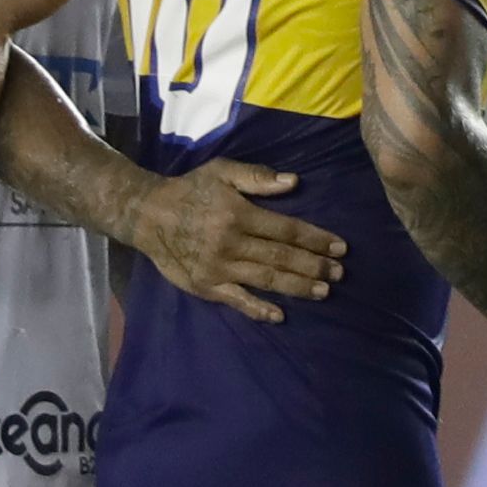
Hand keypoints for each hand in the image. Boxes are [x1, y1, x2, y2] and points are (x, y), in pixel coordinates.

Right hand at [127, 162, 344, 321]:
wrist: (146, 214)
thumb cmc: (190, 190)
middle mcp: (231, 242)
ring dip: (297, 286)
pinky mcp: (206, 286)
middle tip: (340, 273)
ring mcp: (219, 268)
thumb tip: (293, 181)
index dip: (316, 239)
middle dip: (314, 265)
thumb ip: (257, 177)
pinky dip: (259, 309)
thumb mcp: (221, 171)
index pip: (287, 229)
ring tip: (324, 291)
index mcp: (238, 214)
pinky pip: (237, 300)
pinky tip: (280, 315)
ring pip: (266, 279)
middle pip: (282, 257)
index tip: (340, 247)